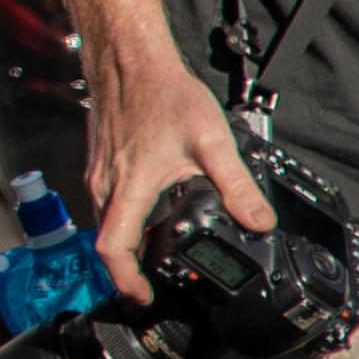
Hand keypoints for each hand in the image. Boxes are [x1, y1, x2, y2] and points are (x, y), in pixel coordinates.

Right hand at [79, 39, 271, 306]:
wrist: (129, 60)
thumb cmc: (163, 94)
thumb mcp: (212, 140)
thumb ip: (238, 186)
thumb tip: (259, 223)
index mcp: (130, 188)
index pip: (113, 249)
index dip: (126, 280)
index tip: (143, 297)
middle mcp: (106, 186)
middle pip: (108, 242)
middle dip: (129, 268)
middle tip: (156, 284)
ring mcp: (98, 174)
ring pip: (105, 223)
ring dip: (126, 244)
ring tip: (156, 254)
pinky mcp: (99, 163)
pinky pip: (104, 203)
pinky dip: (122, 219)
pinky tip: (148, 211)